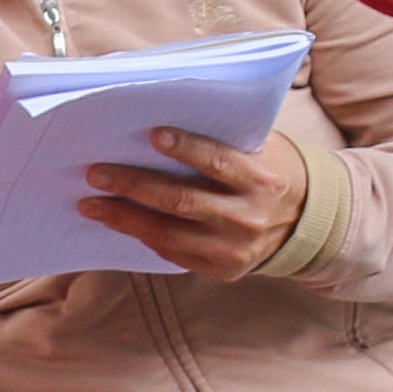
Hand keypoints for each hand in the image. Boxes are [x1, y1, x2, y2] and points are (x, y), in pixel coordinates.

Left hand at [73, 124, 305, 279]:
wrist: (301, 219)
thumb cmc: (265, 169)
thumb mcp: (259, 146)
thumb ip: (221, 136)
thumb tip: (158, 122)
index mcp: (260, 178)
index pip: (218, 161)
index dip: (186, 148)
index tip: (152, 135)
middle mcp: (248, 216)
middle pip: (181, 200)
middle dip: (133, 185)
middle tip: (95, 173)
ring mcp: (234, 248)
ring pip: (168, 233)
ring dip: (124, 218)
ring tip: (91, 204)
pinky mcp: (222, 270)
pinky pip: (173, 252)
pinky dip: (142, 236)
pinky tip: (117, 222)